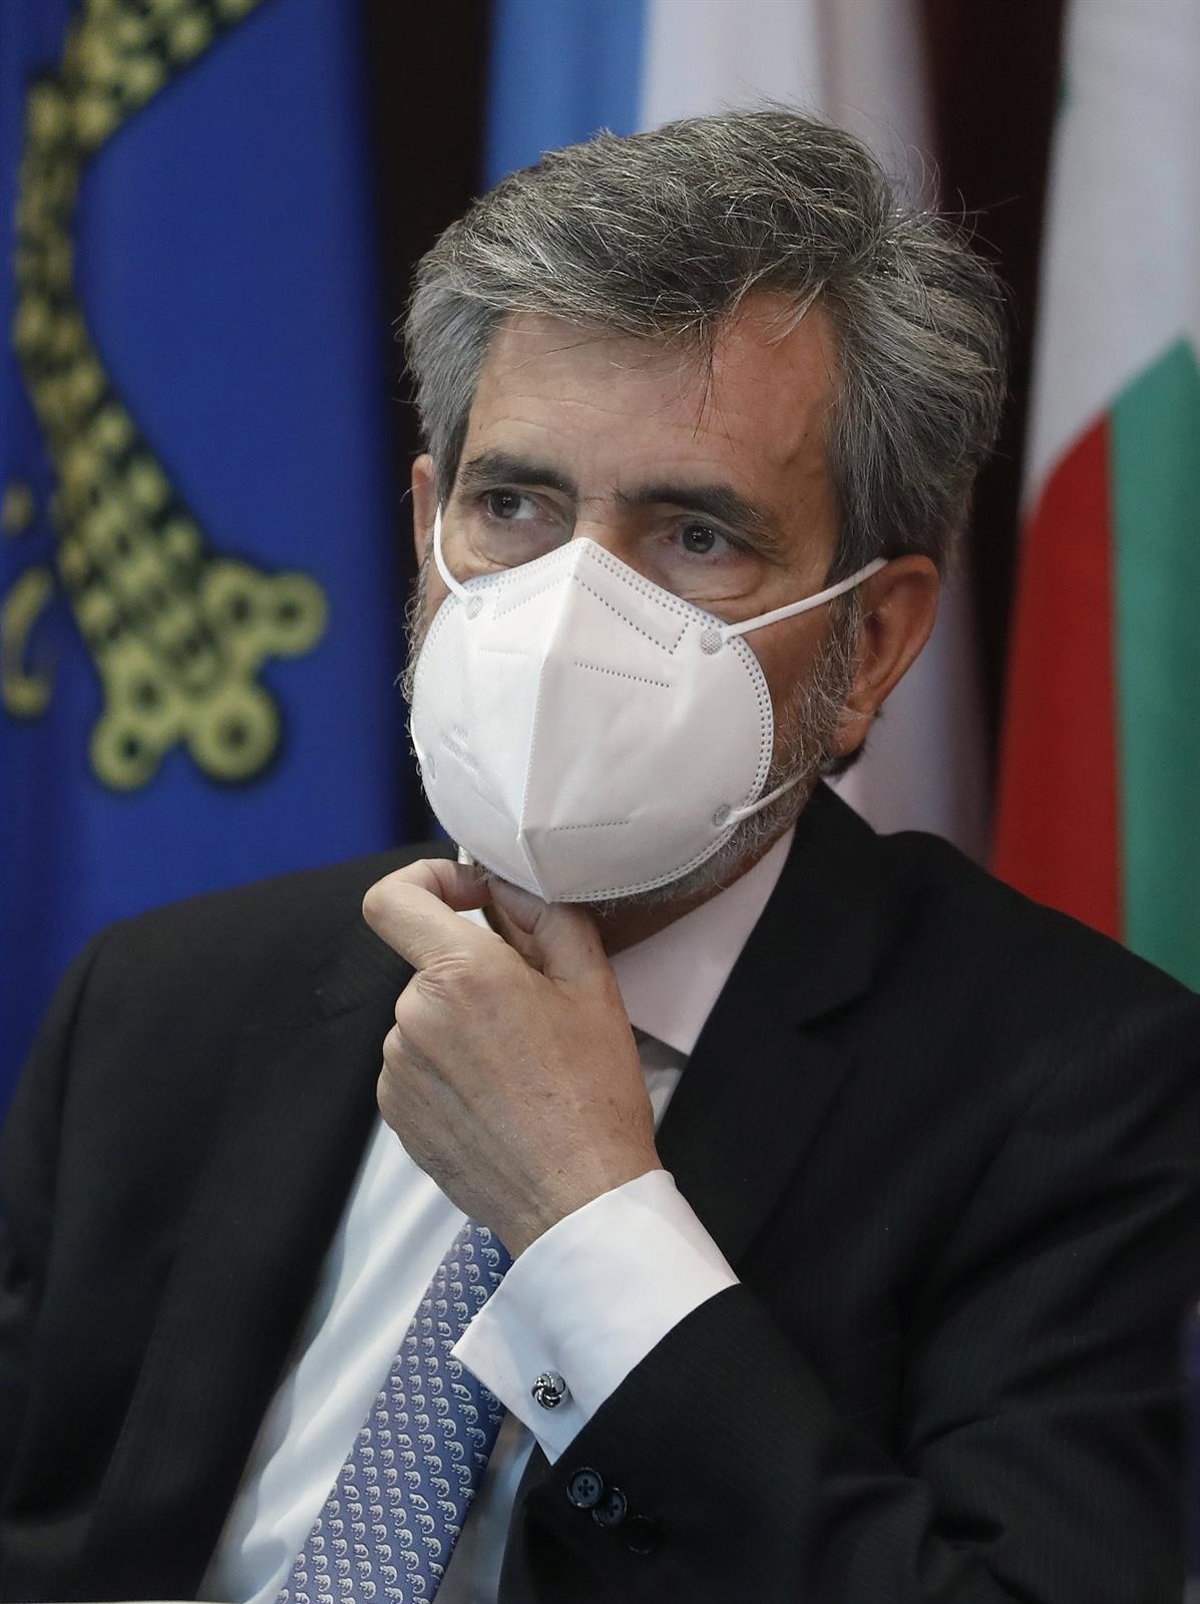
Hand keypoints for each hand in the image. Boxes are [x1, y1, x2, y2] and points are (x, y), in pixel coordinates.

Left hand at [362, 860, 660, 1255]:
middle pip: (430, 965)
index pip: (392, 898)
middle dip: (474, 974)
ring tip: (518, 1068)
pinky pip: (416, 1065)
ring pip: (425, 1017)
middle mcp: (413, 1015)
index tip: (470, 900)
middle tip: (532, 1011)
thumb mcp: (592, 985)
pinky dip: (449, 1069)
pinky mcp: (395, 1113)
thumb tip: (510, 890)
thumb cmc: (593, 1093)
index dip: (426, 882)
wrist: (576, 1199)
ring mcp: (398, 1068)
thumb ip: (548, 918)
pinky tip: (496, 1100)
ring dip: (461, 1026)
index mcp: (461, 974)